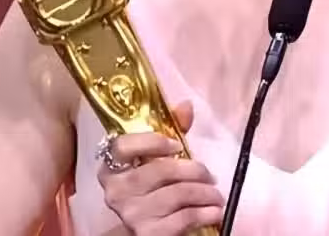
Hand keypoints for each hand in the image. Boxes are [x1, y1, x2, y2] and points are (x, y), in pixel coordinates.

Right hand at [97, 101, 222, 235]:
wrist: (146, 229)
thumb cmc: (153, 187)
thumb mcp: (159, 158)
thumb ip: (171, 130)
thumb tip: (186, 105)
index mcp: (111, 166)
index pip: (122, 146)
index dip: (152, 142)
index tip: (177, 145)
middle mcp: (115, 190)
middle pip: (160, 170)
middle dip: (193, 170)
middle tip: (210, 175)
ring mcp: (130, 214)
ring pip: (176, 195)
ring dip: (204, 193)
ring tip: (216, 194)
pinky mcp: (147, 234)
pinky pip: (183, 218)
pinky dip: (204, 213)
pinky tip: (215, 211)